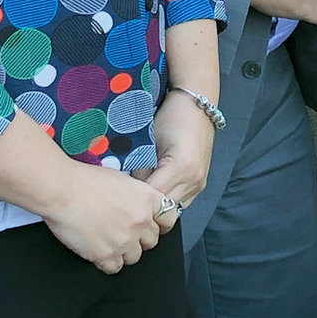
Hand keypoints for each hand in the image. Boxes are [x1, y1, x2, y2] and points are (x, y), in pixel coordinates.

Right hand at [41, 163, 165, 274]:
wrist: (62, 190)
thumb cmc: (85, 180)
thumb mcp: (123, 180)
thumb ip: (137, 197)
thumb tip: (138, 208)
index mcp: (148, 199)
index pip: (168, 219)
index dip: (157, 224)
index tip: (149, 226)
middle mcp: (141, 221)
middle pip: (151, 241)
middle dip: (138, 238)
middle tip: (121, 233)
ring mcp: (125, 240)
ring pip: (134, 256)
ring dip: (123, 251)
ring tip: (107, 241)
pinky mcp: (106, 255)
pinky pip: (114, 267)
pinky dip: (106, 262)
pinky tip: (97, 250)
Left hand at [132, 95, 215, 225]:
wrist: (198, 106)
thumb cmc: (172, 118)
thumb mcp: (150, 141)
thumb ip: (139, 167)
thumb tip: (128, 188)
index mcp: (181, 168)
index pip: (151, 197)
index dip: (133, 199)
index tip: (116, 198)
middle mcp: (193, 180)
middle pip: (163, 209)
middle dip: (144, 207)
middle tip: (123, 203)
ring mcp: (199, 184)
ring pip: (172, 211)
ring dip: (155, 208)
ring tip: (137, 201)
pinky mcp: (200, 184)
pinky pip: (180, 204)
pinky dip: (165, 203)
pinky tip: (152, 195)